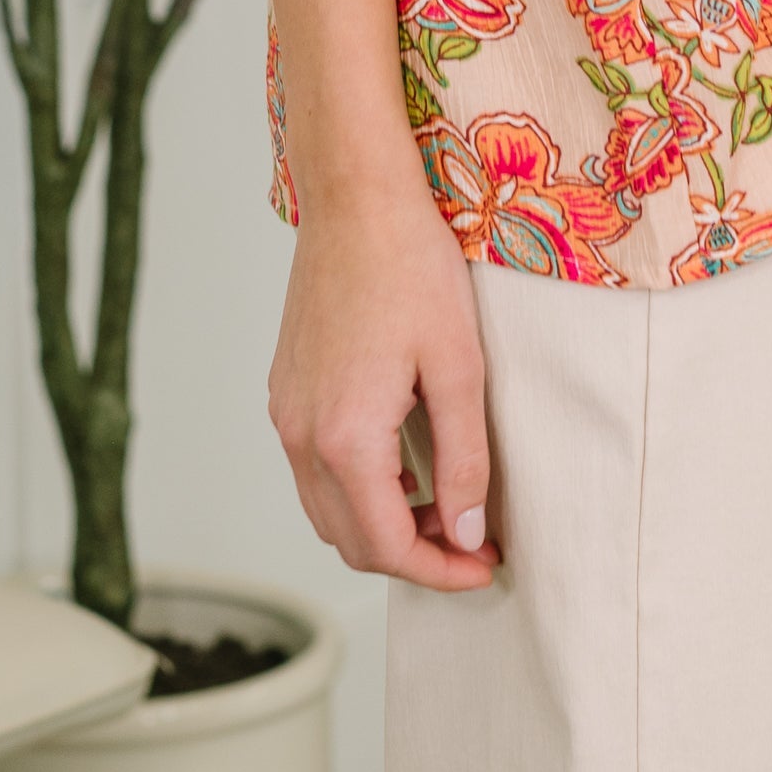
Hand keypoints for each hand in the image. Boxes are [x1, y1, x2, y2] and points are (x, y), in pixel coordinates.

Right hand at [268, 168, 499, 591]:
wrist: (356, 199)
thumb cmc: (412, 268)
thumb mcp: (458, 368)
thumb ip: (463, 462)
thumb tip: (467, 535)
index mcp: (346, 439)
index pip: (388, 547)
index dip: (441, 571)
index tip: (486, 565)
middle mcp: (302, 437)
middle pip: (351, 541)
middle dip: (414, 557)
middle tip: (473, 544)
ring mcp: (286, 414)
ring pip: (327, 511)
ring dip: (382, 526)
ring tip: (442, 508)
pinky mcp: (284, 391)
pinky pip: (313, 471)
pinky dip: (356, 490)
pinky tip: (402, 466)